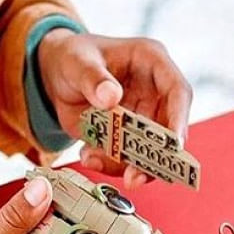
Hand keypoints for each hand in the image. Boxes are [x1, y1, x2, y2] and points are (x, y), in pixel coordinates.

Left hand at [36, 29, 192, 189]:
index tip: (173, 145)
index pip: (178, 92)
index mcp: (152, 62)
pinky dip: (110, 163)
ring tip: (97, 161)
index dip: (179, 119)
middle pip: (168, 129)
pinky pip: (127, 157)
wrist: (54, 76)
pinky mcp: (127, 135)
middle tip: (134, 176)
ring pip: (150, 149)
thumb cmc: (72, 57)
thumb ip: (92, 77)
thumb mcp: (77, 61)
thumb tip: (111, 97)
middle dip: (154, 156)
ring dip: (129, 164)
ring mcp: (142, 116)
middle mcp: (154, 92)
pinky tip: (89, 156)